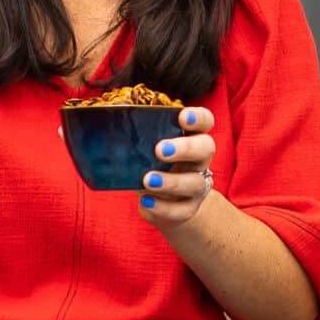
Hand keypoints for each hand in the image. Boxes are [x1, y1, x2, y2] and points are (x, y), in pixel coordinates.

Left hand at [139, 107, 216, 227]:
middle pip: (206, 148)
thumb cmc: (151, 164)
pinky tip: (146, 201)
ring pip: (194, 183)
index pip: (205, 121)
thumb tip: (113, 109)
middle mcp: (199, 159)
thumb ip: (133, 129)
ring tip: (147, 180)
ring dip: (171, 182)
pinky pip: (182, 210)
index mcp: (191, 137)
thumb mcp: (143, 147)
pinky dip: (163, 207)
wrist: (161, 202)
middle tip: (160, 150)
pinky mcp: (189, 208)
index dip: (198, 117)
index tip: (181, 117)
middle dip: (185, 148)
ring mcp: (197, 185)